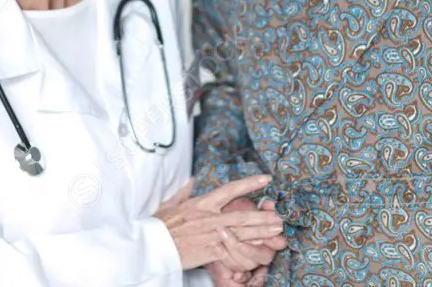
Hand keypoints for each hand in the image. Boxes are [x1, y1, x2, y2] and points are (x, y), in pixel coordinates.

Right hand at [153, 175, 282, 270]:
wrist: (151, 245)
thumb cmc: (160, 225)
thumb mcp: (170, 203)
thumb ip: (183, 191)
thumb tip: (191, 180)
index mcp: (201, 203)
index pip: (230, 190)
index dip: (249, 184)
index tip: (265, 179)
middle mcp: (209, 217)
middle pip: (242, 215)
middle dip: (263, 216)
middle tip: (280, 215)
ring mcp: (211, 235)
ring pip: (242, 233)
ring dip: (261, 231)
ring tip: (278, 229)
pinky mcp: (210, 251)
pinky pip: (232, 250)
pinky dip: (247, 249)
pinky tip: (260, 248)